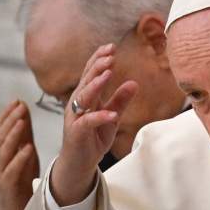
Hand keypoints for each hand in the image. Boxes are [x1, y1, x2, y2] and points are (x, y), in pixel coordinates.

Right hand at [0, 99, 39, 209]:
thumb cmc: (20, 179)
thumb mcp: (24, 153)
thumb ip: (23, 133)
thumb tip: (24, 108)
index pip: (0, 129)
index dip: (7, 114)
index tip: (17, 100)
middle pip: (0, 137)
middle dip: (9, 120)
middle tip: (20, 106)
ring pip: (3, 151)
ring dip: (13, 135)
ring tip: (22, 122)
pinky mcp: (5, 186)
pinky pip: (11, 170)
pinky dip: (20, 158)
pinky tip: (29, 148)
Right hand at [51, 43, 137, 205]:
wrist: (80, 162)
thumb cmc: (93, 137)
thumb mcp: (112, 117)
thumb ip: (120, 100)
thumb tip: (134, 83)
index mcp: (86, 97)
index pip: (90, 74)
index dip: (99, 60)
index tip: (111, 47)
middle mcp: (77, 104)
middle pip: (86, 81)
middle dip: (97, 66)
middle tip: (110, 55)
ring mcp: (75, 118)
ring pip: (83, 97)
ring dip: (96, 85)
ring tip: (108, 74)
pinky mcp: (76, 133)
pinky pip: (88, 122)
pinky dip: (99, 117)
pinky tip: (111, 114)